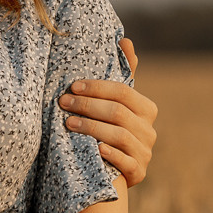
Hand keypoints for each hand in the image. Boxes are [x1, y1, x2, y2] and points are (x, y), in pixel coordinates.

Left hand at [59, 38, 158, 186]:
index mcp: (146, 109)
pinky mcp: (139, 173)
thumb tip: (125, 39)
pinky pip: (126, 162)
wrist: (108, 171)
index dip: (97, 88)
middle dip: (88, 106)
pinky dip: (110, 155)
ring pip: (119, 136)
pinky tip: (94, 149)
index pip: (123, 91)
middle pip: (119, 113)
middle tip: (63, 102)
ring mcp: (146, 153)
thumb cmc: (107, 129)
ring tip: (67, 123)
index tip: (72, 86)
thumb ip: (121, 75)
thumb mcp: (114, 103)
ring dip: (91, 128)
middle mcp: (150, 131)